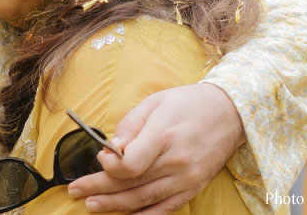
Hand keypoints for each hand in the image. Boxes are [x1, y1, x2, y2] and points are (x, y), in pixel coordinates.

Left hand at [67, 83, 243, 212]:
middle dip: (99, 188)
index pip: (132, 164)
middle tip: (76, 190)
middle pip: (132, 183)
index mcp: (165, 134)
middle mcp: (177, 161)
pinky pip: (164, 209)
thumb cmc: (188, 103)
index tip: (99, 160)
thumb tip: (110, 149)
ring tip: (91, 205)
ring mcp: (186, 179)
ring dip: (114, 205)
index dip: (110, 167)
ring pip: (144, 200)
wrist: (230, 113)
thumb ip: (130, 126)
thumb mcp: (155, 102)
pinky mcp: (193, 189)